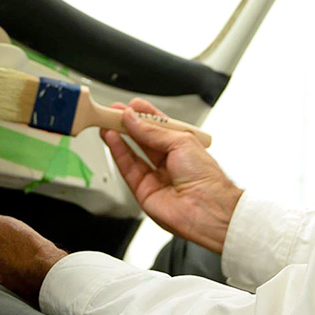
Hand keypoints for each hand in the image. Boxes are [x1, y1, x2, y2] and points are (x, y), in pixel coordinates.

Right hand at [101, 99, 242, 252]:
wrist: (207, 208)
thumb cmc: (206, 178)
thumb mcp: (180, 141)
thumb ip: (152, 132)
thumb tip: (132, 119)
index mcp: (181, 146)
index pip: (158, 127)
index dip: (143, 115)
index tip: (130, 106)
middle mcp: (168, 161)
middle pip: (141, 139)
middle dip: (126, 124)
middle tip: (112, 112)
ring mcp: (155, 176)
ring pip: (131, 153)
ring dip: (118, 136)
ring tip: (106, 122)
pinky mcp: (143, 190)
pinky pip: (127, 168)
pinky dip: (117, 151)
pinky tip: (111, 137)